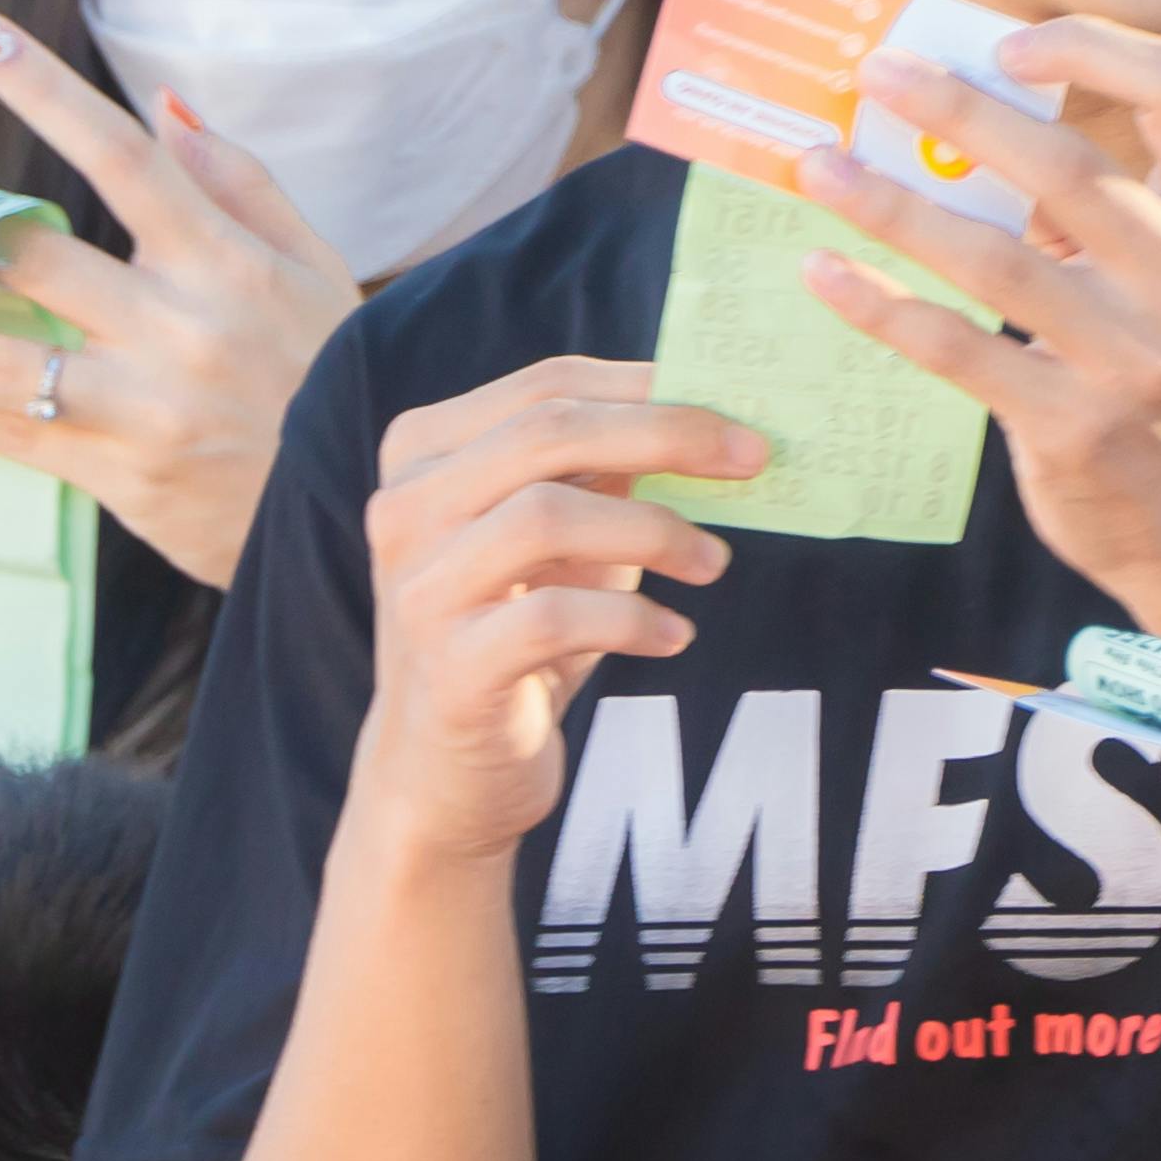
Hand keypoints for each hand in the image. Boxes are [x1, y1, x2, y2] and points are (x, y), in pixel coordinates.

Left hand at [0, 14, 357, 584]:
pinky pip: (17, 438)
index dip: (48, 90)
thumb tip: (165, 104)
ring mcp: (149, 409)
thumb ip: (242, 183)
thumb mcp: (318, 268)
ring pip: (0, 363)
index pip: (125, 156)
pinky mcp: (128, 478)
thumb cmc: (339, 373)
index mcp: (228, 264)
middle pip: (35, 261)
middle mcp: (182, 329)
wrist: (364, 511)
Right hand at [352, 358, 757, 871]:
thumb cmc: (517, 631)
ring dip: (655, 531)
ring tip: (715, 564)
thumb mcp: (559, 538)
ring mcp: (419, 588)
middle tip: (754, 459)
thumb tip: (717, 413)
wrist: (445, 774)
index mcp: (425, 453)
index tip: (737, 410)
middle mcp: (406, 508)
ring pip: (545, 516)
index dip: (649, 386)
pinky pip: (553, 619)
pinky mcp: (448, 667)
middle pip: (547, 432)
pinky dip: (632, 620)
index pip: (547, 386)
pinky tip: (676, 637)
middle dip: (666, 434)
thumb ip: (605, 469)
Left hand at [795, 25, 1160, 640]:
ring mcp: (1135, 359)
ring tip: (818, 165)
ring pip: (995, 260)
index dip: (1093, 49)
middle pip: (1068, 169)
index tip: (1006, 46)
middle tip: (876, 75)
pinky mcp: (1074, 427)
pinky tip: (825, 273)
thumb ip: (1102, 204)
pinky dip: (883, 307)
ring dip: (893, 205)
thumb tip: (953, 128)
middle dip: (960, 111)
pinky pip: (959, 350)